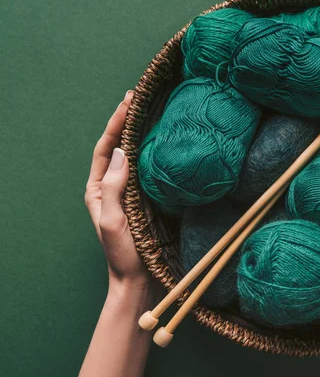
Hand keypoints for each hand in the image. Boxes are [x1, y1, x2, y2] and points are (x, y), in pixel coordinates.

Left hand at [84, 91, 154, 292]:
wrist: (137, 279)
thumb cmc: (122, 254)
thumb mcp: (113, 220)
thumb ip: (114, 187)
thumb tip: (122, 151)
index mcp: (98, 189)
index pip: (106, 149)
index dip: (116, 123)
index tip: (128, 101)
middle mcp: (112, 186)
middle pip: (118, 146)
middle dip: (127, 121)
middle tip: (140, 96)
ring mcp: (130, 192)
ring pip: (134, 155)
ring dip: (141, 133)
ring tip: (152, 111)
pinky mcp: (146, 198)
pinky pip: (148, 169)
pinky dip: (154, 152)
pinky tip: (164, 142)